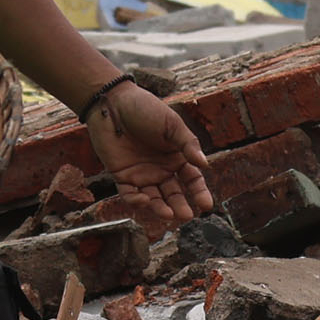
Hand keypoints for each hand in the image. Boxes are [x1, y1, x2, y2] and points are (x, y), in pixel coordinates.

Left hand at [83, 80, 214, 225]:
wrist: (113, 103)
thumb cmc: (145, 109)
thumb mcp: (172, 124)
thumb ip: (188, 145)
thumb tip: (205, 165)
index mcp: (176, 156)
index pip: (192, 179)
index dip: (199, 192)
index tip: (206, 205)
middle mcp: (161, 169)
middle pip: (173, 193)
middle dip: (180, 205)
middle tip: (186, 216)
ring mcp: (141, 174)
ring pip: (153, 198)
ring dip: (161, 208)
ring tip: (169, 215)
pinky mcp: (122, 176)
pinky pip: (129, 194)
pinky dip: (136, 201)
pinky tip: (144, 200)